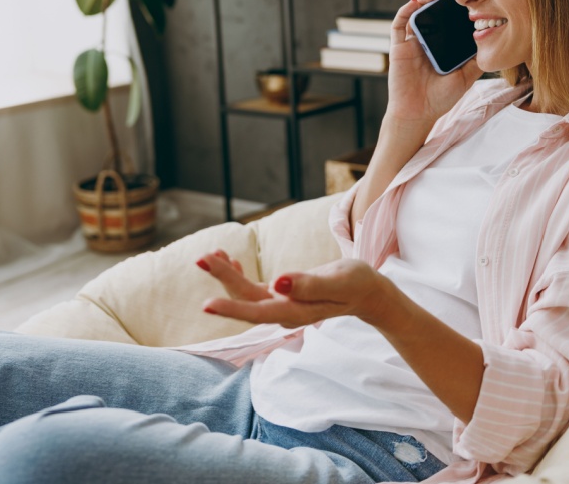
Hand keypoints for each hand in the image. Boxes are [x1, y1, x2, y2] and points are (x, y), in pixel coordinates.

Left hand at [196, 250, 393, 328]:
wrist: (367, 293)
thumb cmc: (356, 283)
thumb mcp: (338, 280)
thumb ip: (309, 284)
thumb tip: (277, 283)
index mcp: (296, 312)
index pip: (258, 311)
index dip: (231, 308)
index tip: (206, 304)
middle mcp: (284, 313)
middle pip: (246, 299)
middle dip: (223, 279)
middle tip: (202, 257)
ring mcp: (281, 306)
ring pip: (246, 294)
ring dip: (227, 275)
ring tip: (209, 255)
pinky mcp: (282, 297)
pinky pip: (253, 290)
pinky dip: (239, 274)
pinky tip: (229, 260)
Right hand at [387, 0, 482, 128]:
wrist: (419, 114)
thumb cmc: (440, 99)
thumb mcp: (466, 77)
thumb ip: (476, 61)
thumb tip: (493, 42)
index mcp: (440, 48)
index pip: (447, 22)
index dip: (454, 9)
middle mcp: (426, 42)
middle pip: (431, 14)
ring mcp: (411, 44)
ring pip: (416, 14)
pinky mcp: (398, 47)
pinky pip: (399, 24)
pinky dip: (406, 10)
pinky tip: (417, 2)